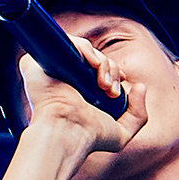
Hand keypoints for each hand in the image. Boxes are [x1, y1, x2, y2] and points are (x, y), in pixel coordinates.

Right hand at [17, 49, 145, 162]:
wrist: (68, 133)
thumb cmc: (90, 138)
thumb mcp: (122, 133)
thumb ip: (139, 114)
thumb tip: (140, 87)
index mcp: (78, 91)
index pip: (98, 69)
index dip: (112, 71)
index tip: (118, 85)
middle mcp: (64, 79)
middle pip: (95, 58)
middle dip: (112, 70)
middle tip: (110, 90)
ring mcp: (51, 69)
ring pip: (83, 48)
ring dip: (102, 62)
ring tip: (103, 83)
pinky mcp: (37, 63)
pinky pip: (63, 42)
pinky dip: (82, 47)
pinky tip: (91, 64)